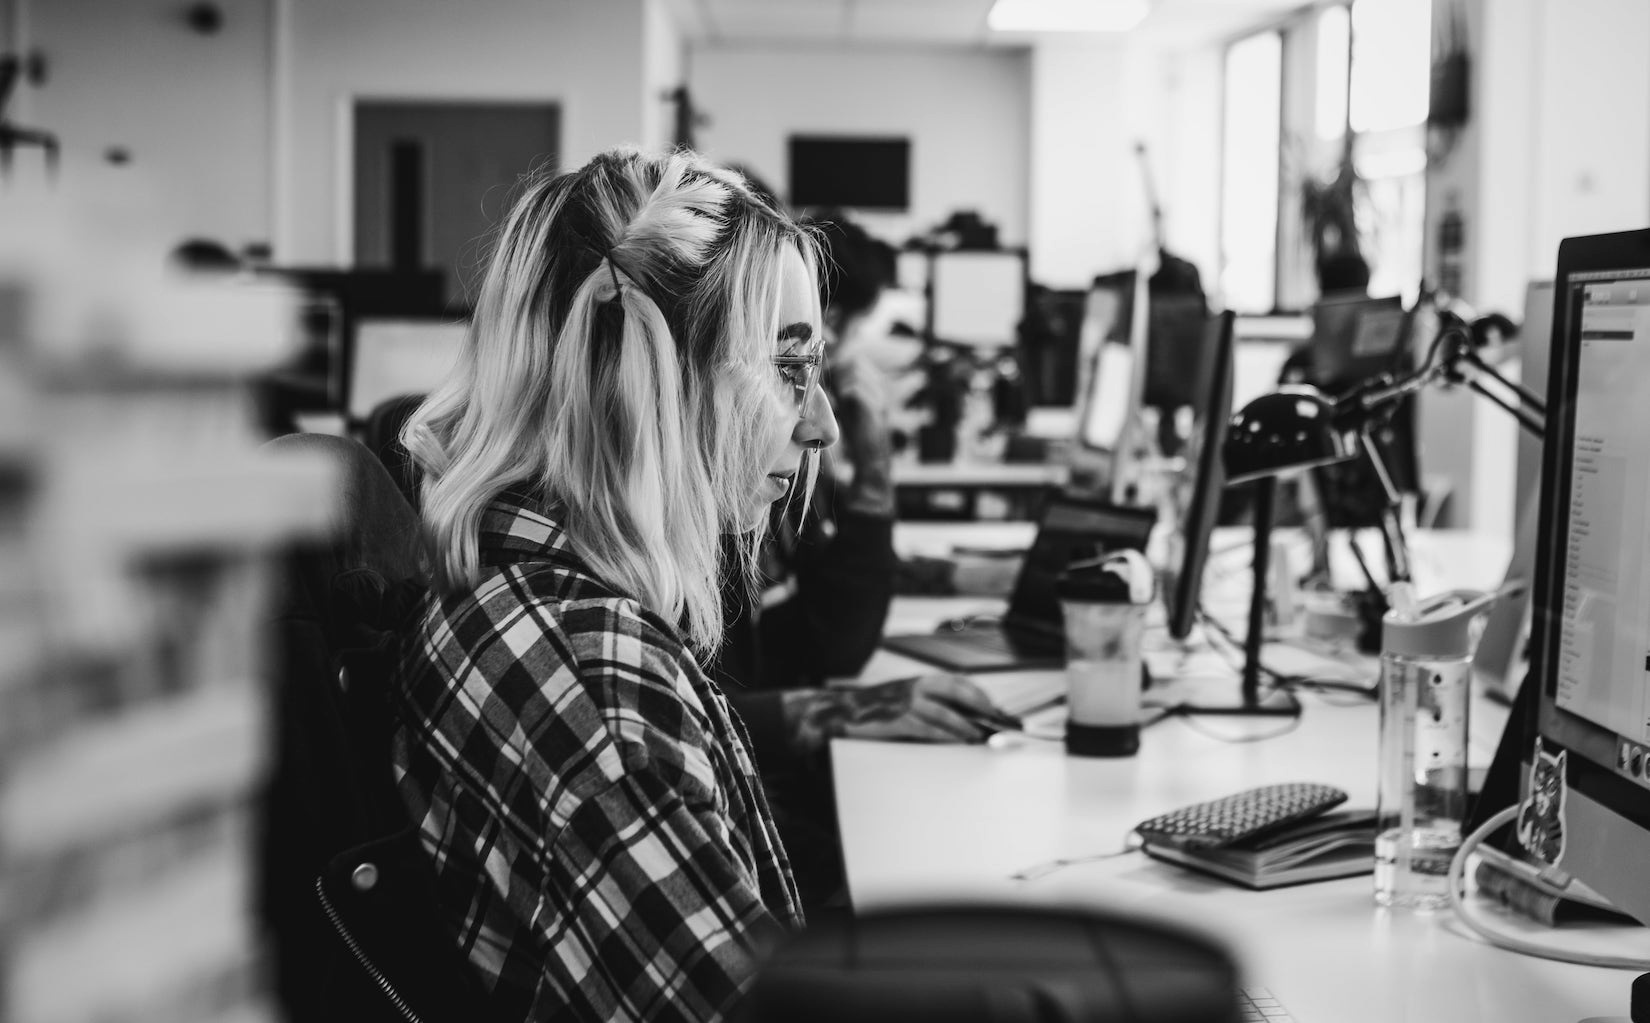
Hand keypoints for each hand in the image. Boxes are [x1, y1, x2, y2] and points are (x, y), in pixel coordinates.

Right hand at [782, 674, 1003, 751]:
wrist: (836, 713)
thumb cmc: (870, 711)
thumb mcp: (900, 701)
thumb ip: (924, 707)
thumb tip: (958, 721)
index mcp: (917, 680)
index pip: (957, 682)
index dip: (979, 694)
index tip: (995, 707)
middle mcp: (915, 686)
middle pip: (959, 691)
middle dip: (982, 706)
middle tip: (997, 722)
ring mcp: (906, 702)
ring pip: (947, 713)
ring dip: (968, 726)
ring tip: (982, 738)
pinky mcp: (897, 719)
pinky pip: (929, 729)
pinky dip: (947, 736)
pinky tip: (959, 743)